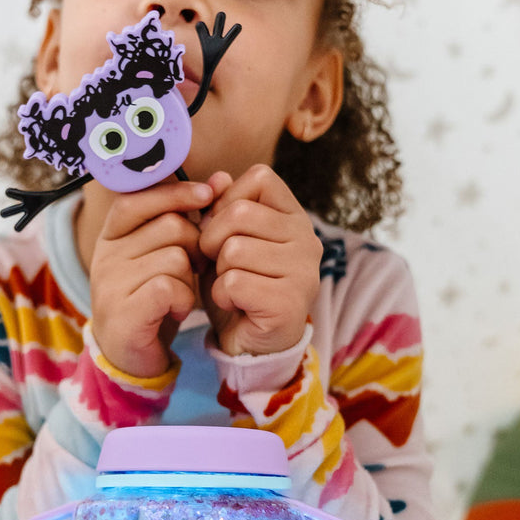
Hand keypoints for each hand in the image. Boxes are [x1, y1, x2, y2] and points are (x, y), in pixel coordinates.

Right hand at [89, 181, 211, 377]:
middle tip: (193, 268)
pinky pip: (169, 287)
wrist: (131, 355)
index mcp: (112, 235)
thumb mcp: (167, 253)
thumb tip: (223, 179)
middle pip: (170, 226)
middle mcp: (106, 255)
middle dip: (195, 246)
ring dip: (190, 278)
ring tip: (180, 294)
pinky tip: (176, 309)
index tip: (208, 195)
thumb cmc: (154, 298)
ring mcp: (111, 283)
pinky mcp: (123, 311)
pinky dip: (183, 299)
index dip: (177, 192)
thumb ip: (187, 218)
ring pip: (175, 257)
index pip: (140, 197)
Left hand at [198, 166, 320, 356]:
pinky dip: (222, 295)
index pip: (260, 177)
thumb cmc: (236, 286)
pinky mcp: (290, 302)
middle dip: (212, 240)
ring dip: (218, 272)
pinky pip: (234, 282)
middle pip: (239, 212)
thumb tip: (217, 177)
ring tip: (232, 286)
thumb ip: (220, 207)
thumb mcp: (221, 240)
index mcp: (294, 216)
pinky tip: (236, 305)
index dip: (226, 200)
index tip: (221, 231)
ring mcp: (304, 271)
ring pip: (234, 249)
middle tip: (219, 265)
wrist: (248, 342)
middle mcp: (307, 239)